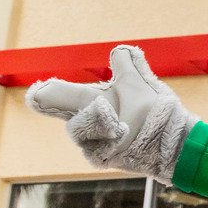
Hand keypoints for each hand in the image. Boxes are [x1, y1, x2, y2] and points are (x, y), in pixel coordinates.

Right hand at [27, 46, 197, 180]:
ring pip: (78, 128)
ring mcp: (93, 140)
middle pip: (61, 108)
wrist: (172, 138)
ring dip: (94, 118)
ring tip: (116, 117)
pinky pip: (95, 148)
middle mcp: (87, 120)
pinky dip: (108, 138)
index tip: (35, 93)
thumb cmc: (155, 111)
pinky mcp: (103, 157)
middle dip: (52, 98)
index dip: (44, 94)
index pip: (59, 95)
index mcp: (91, 100)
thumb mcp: (141, 84)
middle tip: (40, 94)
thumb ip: (129, 65)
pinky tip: (122, 133)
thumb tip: (121, 49)